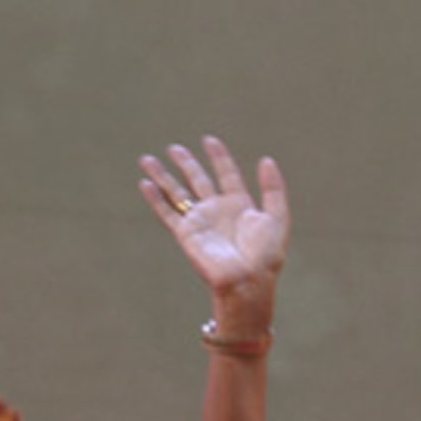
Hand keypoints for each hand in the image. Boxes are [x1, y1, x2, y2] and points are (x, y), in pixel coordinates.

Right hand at [137, 136, 287, 316]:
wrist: (246, 280)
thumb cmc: (265, 255)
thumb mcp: (277, 216)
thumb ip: (273, 188)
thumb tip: (265, 160)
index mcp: (239, 204)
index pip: (226, 173)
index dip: (218, 156)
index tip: (208, 140)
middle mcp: (216, 210)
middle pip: (197, 180)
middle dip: (185, 163)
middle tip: (173, 148)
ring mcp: (199, 221)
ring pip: (176, 192)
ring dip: (162, 176)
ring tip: (147, 160)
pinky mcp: (186, 233)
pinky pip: (167, 213)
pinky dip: (155, 199)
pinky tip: (144, 185)